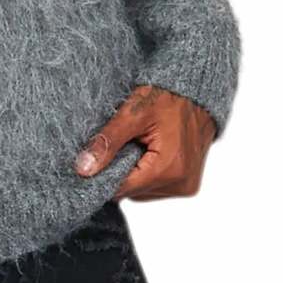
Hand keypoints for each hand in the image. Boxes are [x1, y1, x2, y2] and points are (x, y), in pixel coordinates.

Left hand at [74, 85, 215, 201]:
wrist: (198, 90)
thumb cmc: (169, 96)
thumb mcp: (133, 113)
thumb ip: (108, 141)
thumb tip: (84, 168)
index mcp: (169, 169)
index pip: (122, 188)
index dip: (104, 174)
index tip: (95, 158)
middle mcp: (181, 184)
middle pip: (131, 192)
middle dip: (121, 170)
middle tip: (124, 143)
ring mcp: (186, 187)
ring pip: (141, 191)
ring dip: (135, 172)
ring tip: (139, 145)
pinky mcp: (187, 185)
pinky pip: (155, 187)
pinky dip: (147, 172)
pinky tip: (149, 153)